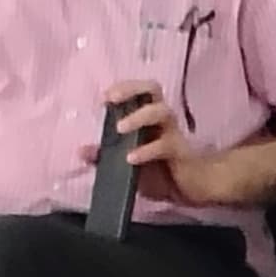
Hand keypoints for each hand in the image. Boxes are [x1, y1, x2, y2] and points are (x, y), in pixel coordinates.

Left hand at [92, 87, 209, 206]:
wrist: (193, 188)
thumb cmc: (162, 171)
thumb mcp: (128, 165)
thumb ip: (106, 157)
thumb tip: (82, 150)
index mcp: (149, 118)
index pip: (139, 91)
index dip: (123, 88)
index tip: (104, 97)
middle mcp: (161, 119)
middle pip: (152, 89)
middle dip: (131, 89)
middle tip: (111, 99)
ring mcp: (172, 134)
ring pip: (161, 112)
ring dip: (139, 117)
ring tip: (120, 128)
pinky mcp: (179, 152)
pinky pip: (164, 145)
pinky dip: (146, 150)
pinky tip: (131, 158)